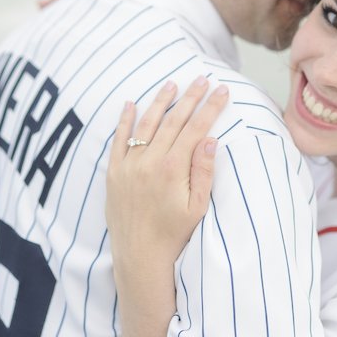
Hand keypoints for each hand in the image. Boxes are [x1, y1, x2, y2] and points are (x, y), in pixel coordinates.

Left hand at [106, 76, 228, 267]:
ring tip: (172, 85)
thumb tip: (211, 140)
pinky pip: (118, 140)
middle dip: (190, 98)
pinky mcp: (114, 172)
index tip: (223, 91)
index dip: (211, 108)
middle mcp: (149, 161)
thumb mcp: (197, 207)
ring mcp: (129, 165)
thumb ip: (204, 171)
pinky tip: (130, 104)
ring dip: (160, 102)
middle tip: (202, 79)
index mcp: (173, 169)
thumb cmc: (173, 234)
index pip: (196, 129)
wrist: (139, 257)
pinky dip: (124, 120)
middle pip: (174, 121)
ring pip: (146, 124)